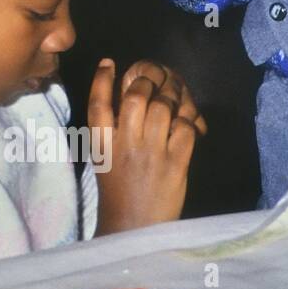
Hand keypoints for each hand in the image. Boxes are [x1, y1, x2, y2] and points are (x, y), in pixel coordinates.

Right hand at [88, 59, 206, 234]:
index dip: (103, 79)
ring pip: (163, 107)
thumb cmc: (118, 190)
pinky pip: (186, 128)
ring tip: (173, 90)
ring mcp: (151, 152)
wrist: (135, 226)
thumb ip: (111, 131)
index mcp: (101, 143)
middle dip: (147, 80)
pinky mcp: (176, 163)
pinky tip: (187, 117)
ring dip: (171, 94)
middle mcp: (124, 144)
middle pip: (136, 97)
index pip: (98, 103)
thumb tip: (127, 98)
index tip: (109, 62)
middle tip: (153, 76)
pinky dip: (189, 119)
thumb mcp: (104, 158)